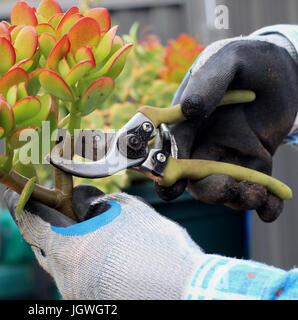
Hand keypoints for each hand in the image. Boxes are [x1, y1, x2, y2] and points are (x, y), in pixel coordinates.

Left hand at [4, 185, 203, 299]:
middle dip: (47, 229)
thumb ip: (95, 201)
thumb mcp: (125, 210)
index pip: (29, 226)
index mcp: (67, 250)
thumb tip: (80, 199)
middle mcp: (65, 277)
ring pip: (60, 266)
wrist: (185, 289)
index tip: (19, 197)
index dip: (21, 208)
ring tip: (87, 235)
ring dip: (67, 248)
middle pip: (42, 249)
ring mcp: (77, 295)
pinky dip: (82, 265)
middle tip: (57, 214)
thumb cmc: (155, 247)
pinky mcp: (91, 304)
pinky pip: (76, 279)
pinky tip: (101, 256)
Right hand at [155, 35, 297, 221]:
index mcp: (187, 121)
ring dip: (238, 199)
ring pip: (224, 187)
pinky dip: (264, 204)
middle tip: (230, 188)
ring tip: (259, 193)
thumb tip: (189, 109)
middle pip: (195, 177)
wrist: (284, 66)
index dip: (168, 169)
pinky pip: (255, 187)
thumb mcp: (228, 61)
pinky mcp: (254, 161)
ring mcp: (228, 154)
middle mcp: (202, 142)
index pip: (171, 149)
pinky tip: (274, 207)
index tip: (174, 185)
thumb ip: (208, 81)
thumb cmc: (247, 58)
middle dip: (210, 190)